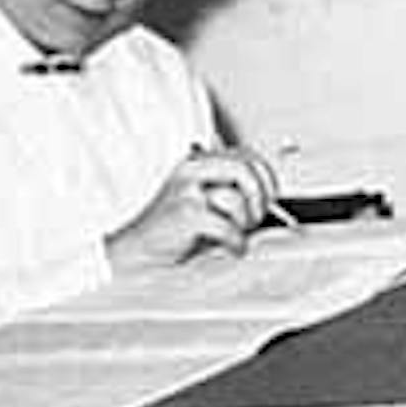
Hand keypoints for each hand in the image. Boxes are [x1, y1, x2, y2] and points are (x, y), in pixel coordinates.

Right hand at [104, 145, 279, 268]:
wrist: (136, 250)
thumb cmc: (173, 229)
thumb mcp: (202, 199)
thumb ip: (229, 187)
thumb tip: (269, 193)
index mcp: (197, 161)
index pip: (247, 156)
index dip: (266, 178)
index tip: (269, 199)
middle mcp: (191, 169)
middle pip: (245, 169)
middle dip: (259, 196)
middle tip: (254, 218)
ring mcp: (186, 190)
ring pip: (235, 198)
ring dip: (244, 222)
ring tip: (235, 234)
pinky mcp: (185, 214)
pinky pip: (226, 226)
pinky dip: (235, 241)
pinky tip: (231, 248)